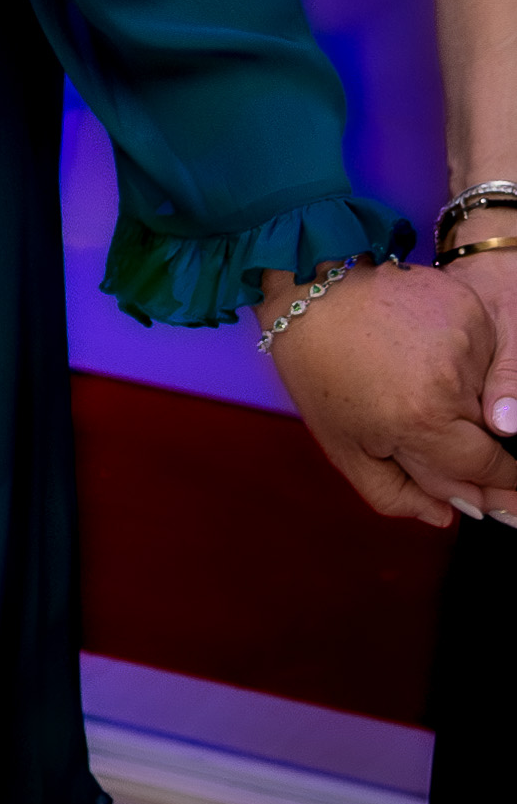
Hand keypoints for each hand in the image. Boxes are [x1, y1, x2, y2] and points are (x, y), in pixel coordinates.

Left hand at [263, 258, 516, 527]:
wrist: (306, 289)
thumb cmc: (319, 370)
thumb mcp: (344, 448)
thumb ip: (398, 495)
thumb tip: (449, 514)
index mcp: (422, 422)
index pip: (489, 468)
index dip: (495, 483)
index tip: (496, 490)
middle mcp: (450, 380)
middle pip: (489, 433)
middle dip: (468, 439)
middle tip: (421, 415)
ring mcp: (461, 337)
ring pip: (486, 392)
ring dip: (464, 398)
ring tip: (413, 378)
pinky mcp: (464, 304)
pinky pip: (484, 351)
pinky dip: (463, 359)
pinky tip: (421, 351)